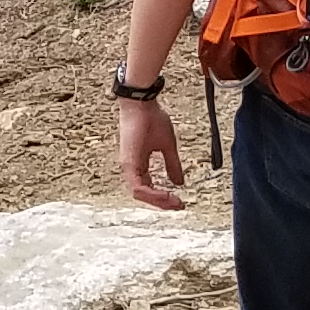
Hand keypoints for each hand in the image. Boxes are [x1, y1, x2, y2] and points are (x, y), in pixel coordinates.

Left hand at [116, 95, 186, 211]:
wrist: (142, 104)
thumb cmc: (151, 119)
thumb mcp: (167, 146)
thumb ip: (172, 165)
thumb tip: (179, 182)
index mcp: (139, 165)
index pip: (149, 188)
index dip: (163, 197)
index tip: (180, 201)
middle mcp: (131, 168)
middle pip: (144, 195)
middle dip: (162, 203)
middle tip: (179, 206)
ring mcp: (128, 166)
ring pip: (139, 193)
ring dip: (157, 200)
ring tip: (174, 202)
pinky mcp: (128, 163)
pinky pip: (137, 186)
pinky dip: (151, 193)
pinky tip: (165, 195)